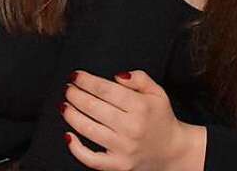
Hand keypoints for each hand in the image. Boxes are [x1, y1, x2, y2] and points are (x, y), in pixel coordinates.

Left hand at [63, 70, 205, 170]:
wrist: (173, 151)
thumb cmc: (161, 118)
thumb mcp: (157, 92)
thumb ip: (139, 78)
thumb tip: (117, 76)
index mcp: (141, 107)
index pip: (105, 90)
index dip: (86, 81)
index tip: (75, 75)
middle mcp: (131, 128)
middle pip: (93, 107)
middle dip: (75, 95)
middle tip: (67, 88)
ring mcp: (123, 149)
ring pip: (88, 129)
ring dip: (71, 115)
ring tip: (64, 105)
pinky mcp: (117, 165)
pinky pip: (91, 159)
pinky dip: (76, 148)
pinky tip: (68, 135)